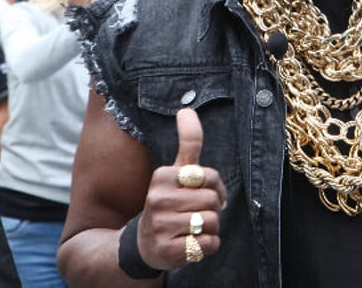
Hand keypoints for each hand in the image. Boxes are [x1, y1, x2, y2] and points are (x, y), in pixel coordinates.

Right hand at [136, 109, 225, 269]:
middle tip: (197, 213)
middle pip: (213, 200)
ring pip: (212, 222)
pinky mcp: (167, 251)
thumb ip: (188, 142)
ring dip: (211, 228)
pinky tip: (192, 244)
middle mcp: (157, 200)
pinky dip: (208, 246)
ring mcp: (160, 227)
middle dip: (213, 209)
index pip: (210, 176)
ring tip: (192, 229)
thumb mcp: (177, 172)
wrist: (146, 244)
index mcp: (162, 176)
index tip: (202, 193)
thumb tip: (187, 109)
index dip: (216, 187)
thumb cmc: (169, 202)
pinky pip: (208, 244)